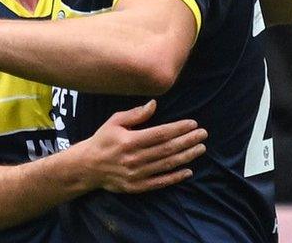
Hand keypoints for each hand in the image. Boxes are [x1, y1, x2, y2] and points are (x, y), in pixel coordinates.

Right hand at [73, 100, 206, 193]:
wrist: (87, 167)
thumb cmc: (103, 140)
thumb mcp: (114, 122)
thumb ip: (135, 114)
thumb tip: (154, 104)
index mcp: (129, 141)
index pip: (160, 134)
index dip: (178, 128)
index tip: (193, 123)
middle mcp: (134, 158)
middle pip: (167, 149)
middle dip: (187, 141)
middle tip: (203, 134)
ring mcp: (136, 174)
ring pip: (166, 165)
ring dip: (186, 156)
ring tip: (200, 148)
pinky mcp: (136, 187)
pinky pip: (160, 182)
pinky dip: (175, 177)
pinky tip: (188, 170)